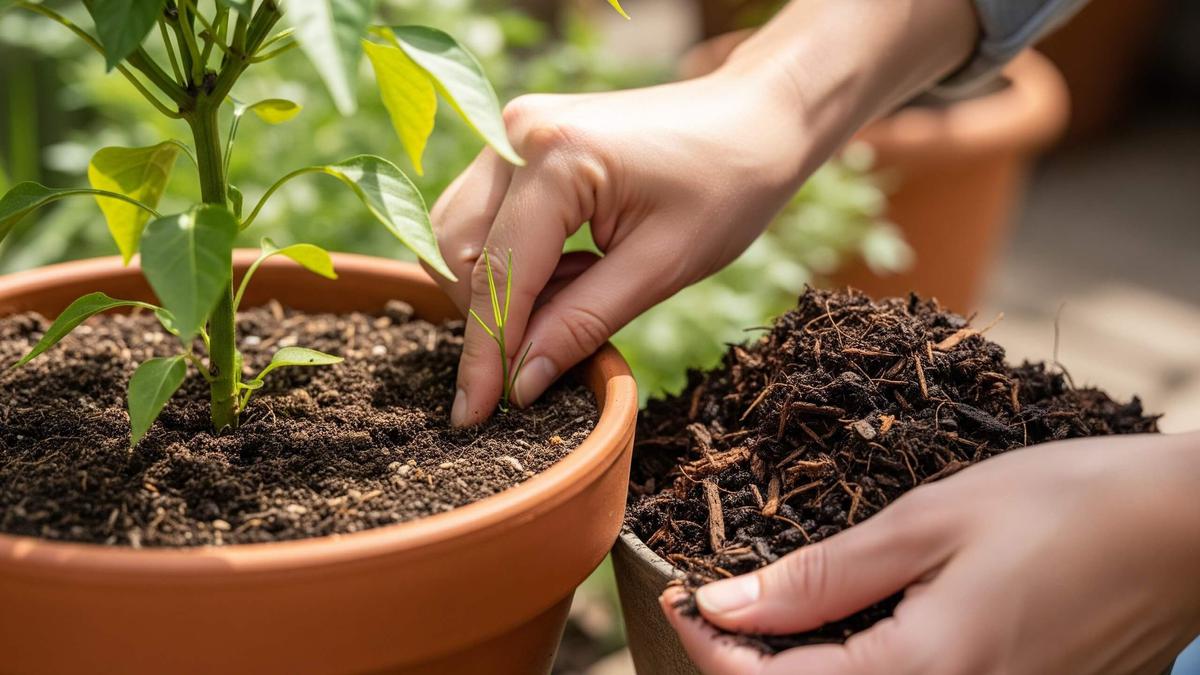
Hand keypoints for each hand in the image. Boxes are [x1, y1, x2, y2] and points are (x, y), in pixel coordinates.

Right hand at [428, 0, 979, 424]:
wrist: (754, 119)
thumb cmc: (727, 187)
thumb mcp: (662, 267)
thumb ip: (581, 323)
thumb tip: (520, 383)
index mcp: (557, 159)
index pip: (498, 274)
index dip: (485, 353)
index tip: (474, 415)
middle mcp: (517, 132)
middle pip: (457, 251)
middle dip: (489, 316)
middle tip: (551, 346)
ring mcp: (512, 129)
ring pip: (458, 232)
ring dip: (496, 286)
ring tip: (575, 294)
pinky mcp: (518, 139)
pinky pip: (482, 213)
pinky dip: (509, 258)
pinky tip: (567, 269)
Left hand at [662, 432, 1199, 674]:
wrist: (1182, 532)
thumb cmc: (1063, 508)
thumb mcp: (927, 524)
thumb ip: (821, 578)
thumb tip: (726, 606)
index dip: (708, 651)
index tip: (677, 600)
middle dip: (746, 671)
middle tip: (712, 614)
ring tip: (764, 621)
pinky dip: (850, 674)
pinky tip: (837, 635)